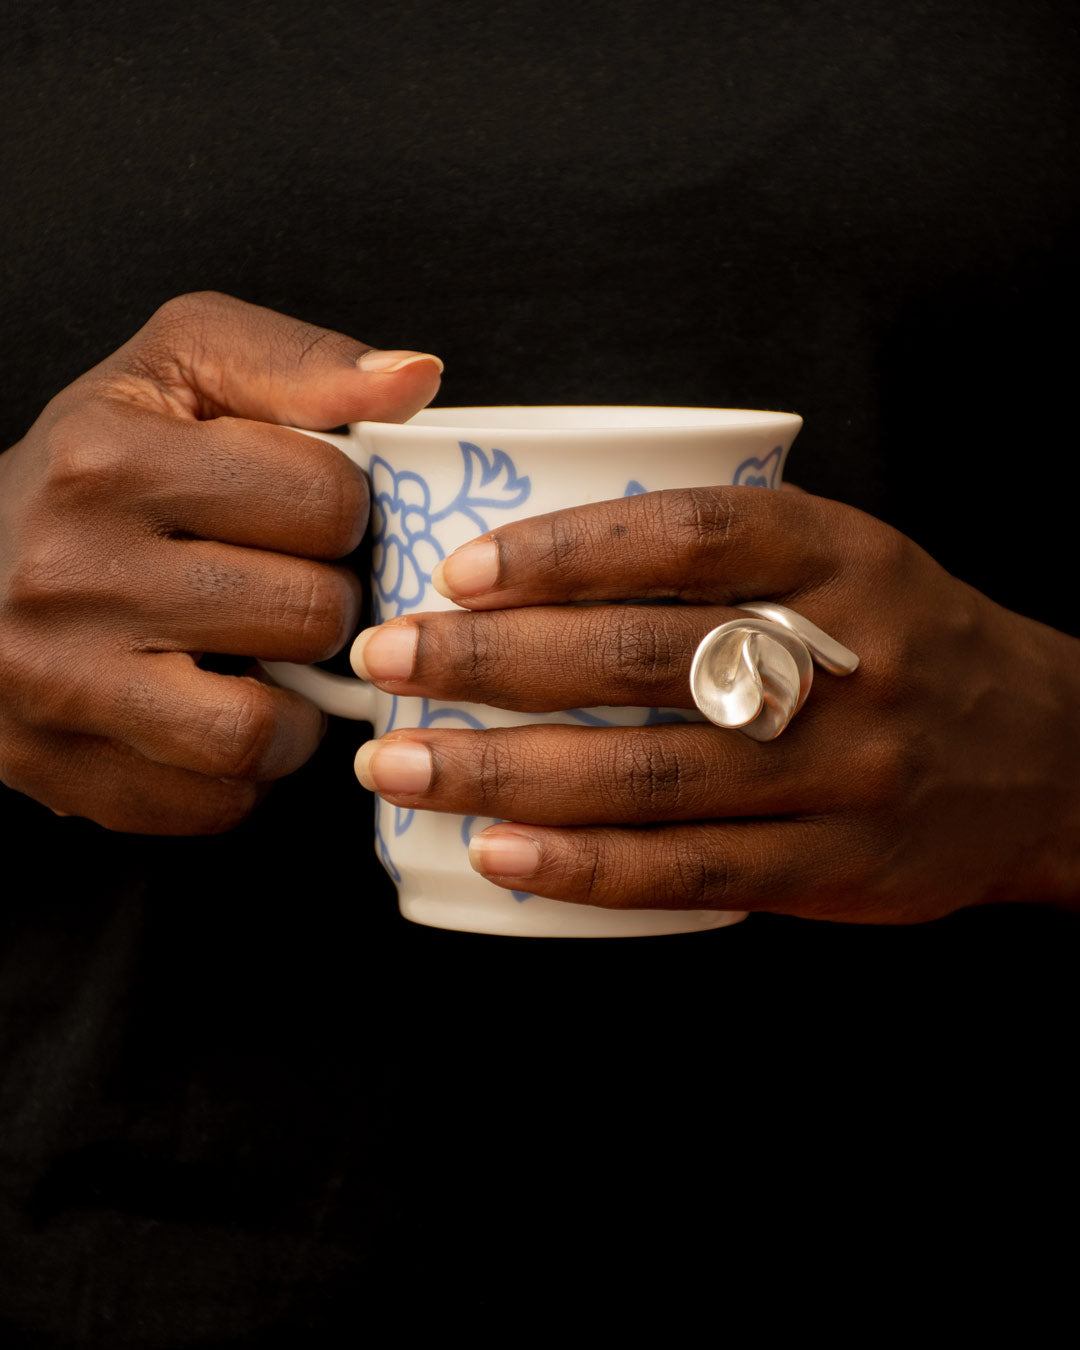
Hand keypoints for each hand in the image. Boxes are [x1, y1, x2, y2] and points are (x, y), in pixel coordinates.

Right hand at [0, 292, 441, 832]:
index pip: (327, 500)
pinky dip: (241, 774)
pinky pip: (214, 805)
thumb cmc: (96, 469)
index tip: (307, 516)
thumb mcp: (180, 372)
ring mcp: (56, 683)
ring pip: (261, 732)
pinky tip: (217, 716)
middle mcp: (69, 572)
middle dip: (327, 606)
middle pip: (310, 615)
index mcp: (109, 458)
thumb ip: (302, 366)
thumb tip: (417, 379)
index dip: (343, 511)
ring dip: (295, 710)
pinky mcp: (58, 770)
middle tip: (290, 592)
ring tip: (265, 666)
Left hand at [349, 487, 1079, 922]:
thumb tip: (533, 563)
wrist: (1047, 754)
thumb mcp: (843, 561)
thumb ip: (720, 559)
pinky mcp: (841, 867)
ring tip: (401, 769)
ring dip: (510, 773)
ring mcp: (849, 771)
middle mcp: (848, 658)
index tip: (456, 571)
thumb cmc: (901, 643)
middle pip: (646, 655)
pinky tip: (497, 858)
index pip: (689, 534)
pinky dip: (586, 866)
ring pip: (655, 773)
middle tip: (385, 662)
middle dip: (495, 662)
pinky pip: (696, 871)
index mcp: (842, 555)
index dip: (564, 550)